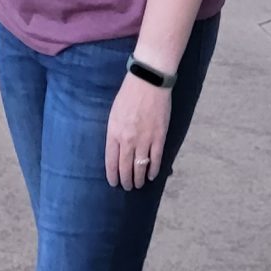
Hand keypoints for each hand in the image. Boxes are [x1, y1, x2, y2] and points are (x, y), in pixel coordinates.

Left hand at [105, 70, 172, 188]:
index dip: (112, 174)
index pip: (111, 161)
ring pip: (140, 166)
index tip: (114, 182)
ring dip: (139, 178)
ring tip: (138, 185)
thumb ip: (115, 132)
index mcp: (114, 133)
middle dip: (126, 180)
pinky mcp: (159, 137)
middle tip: (127, 187)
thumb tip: (117, 148)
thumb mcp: (114, 114)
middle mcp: (128, 140)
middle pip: (125, 167)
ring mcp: (144, 140)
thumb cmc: (129, 95)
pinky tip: (151, 176)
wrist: (148, 82)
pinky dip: (153, 170)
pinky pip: (156, 159)